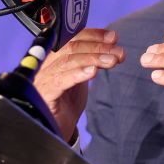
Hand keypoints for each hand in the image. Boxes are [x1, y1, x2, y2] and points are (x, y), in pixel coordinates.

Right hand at [33, 28, 124, 142]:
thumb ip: (91, 61)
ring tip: (112, 61)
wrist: (56, 129)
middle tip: (119, 52)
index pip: (73, 37)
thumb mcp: (81, 76)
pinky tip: (93, 71)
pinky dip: (78, 74)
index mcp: (55, 57)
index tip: (113, 37)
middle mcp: (47, 64)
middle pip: (71, 47)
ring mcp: (44, 79)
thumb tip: (111, 45)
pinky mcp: (45, 95)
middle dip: (98, 47)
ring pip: (68, 61)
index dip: (93, 35)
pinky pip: (61, 81)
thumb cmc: (68, 102)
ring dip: (93, 58)